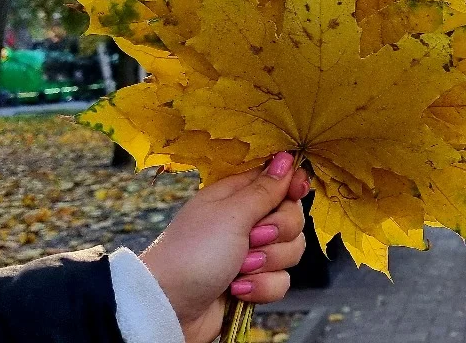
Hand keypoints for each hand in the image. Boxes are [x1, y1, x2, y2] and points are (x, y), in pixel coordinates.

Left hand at [140, 152, 310, 342]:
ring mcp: (251, 253)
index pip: (279, 180)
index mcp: (237, 195)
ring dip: (267, 263)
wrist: (169, 308)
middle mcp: (246, 221)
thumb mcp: (231, 214)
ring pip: (291, 250)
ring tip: (238, 270)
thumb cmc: (193, 253)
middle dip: (278, 232)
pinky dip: (262, 287)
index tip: (297, 191)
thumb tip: (286, 158)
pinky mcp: (253, 281)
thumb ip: (265, 189)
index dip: (293, 184)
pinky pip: (280, 280)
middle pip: (292, 217)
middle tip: (251, 239)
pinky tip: (237, 290)